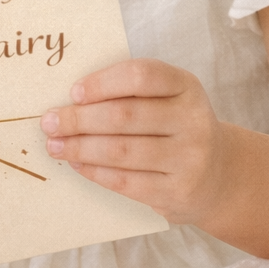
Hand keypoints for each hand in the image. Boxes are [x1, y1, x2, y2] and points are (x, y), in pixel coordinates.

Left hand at [40, 58, 226, 223]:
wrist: (218, 174)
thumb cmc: (176, 128)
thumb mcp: (168, 100)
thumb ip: (130, 94)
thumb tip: (71, 100)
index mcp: (187, 86)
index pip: (142, 75)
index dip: (103, 82)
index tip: (74, 92)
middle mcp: (193, 120)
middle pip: (125, 115)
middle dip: (79, 119)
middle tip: (49, 121)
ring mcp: (189, 159)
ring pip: (121, 151)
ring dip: (80, 148)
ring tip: (55, 145)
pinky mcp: (178, 192)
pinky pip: (125, 181)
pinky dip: (94, 172)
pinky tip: (77, 164)